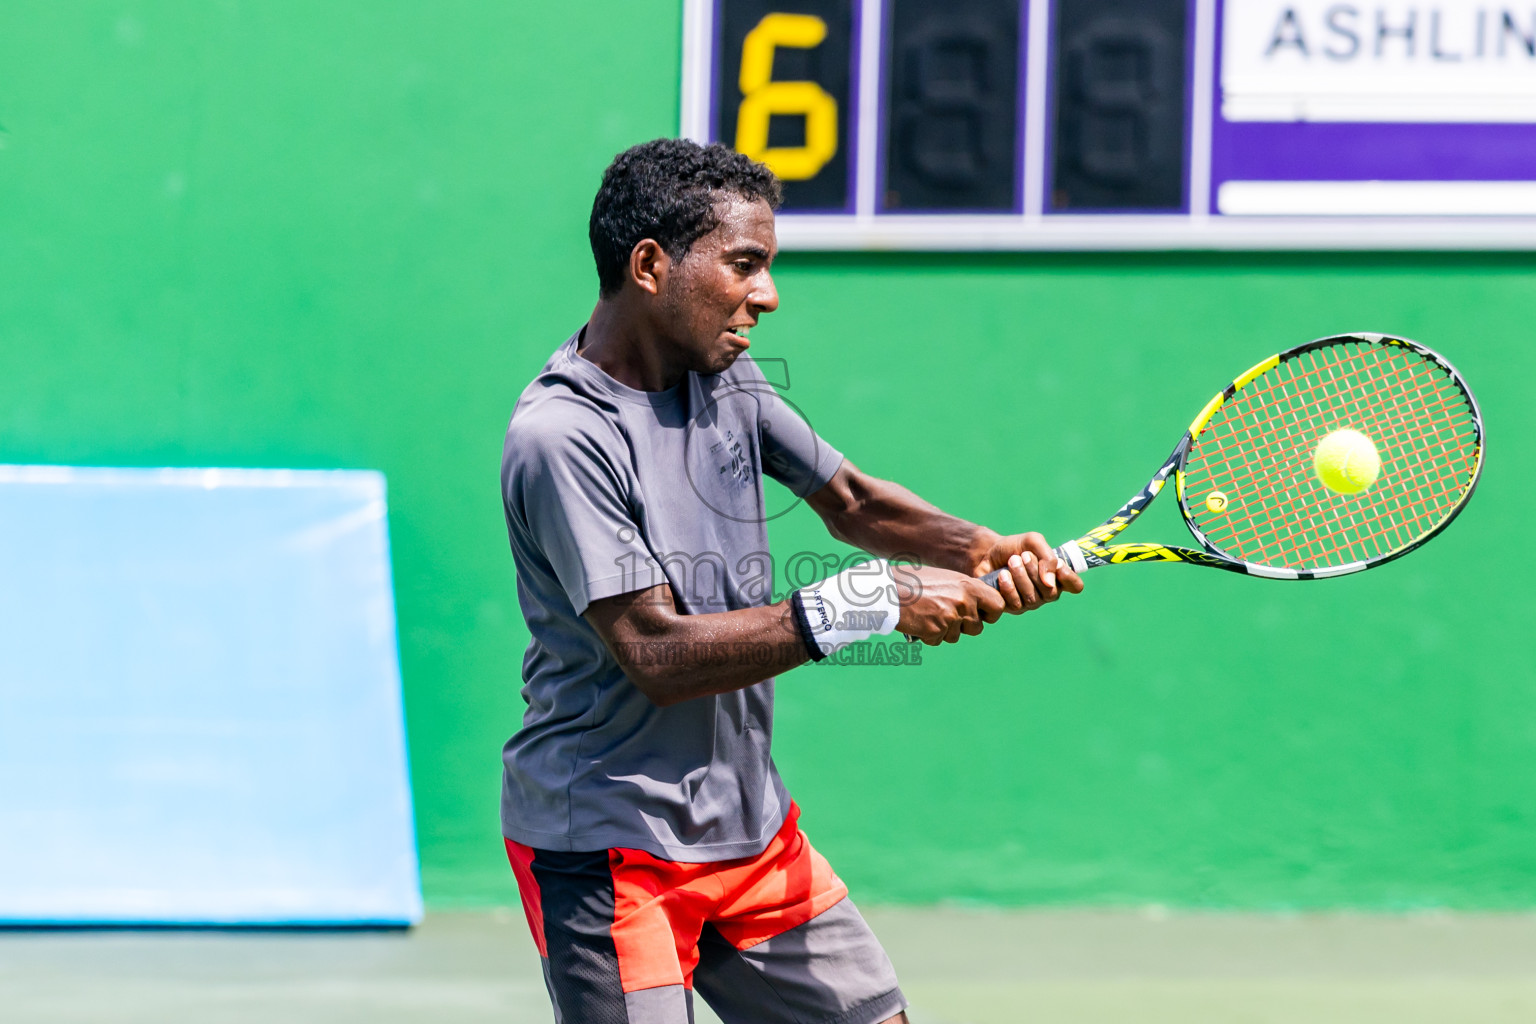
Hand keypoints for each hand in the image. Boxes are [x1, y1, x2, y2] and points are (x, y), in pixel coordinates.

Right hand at [892, 565, 1006, 644]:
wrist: (888, 590)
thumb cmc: (913, 580)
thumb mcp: (945, 578)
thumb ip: (963, 590)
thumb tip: (977, 604)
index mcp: (968, 586)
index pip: (998, 605)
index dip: (991, 613)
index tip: (983, 614)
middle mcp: (963, 602)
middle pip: (977, 627)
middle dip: (964, 626)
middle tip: (948, 616)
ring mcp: (950, 618)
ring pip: (956, 636)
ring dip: (945, 630)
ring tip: (928, 614)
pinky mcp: (936, 631)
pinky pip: (938, 640)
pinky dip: (929, 635)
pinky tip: (919, 621)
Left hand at [977, 532, 1084, 612]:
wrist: (988, 552)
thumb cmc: (1015, 547)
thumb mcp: (1033, 542)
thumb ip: (1048, 557)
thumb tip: (1050, 582)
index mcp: (1057, 576)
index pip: (1075, 585)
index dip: (1068, 577)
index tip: (1057, 564)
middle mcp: (1047, 592)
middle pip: (1050, 591)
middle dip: (1035, 571)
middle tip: (1023, 556)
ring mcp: (1032, 602)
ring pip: (1032, 597)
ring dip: (1021, 576)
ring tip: (1012, 561)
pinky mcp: (1014, 607)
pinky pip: (1016, 603)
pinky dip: (1009, 586)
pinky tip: (1002, 575)